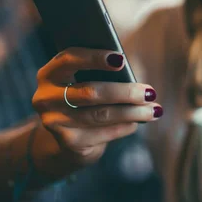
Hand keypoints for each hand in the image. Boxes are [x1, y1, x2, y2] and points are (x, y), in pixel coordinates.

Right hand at [32, 47, 161, 164]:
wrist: (68, 140)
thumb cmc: (84, 101)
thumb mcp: (85, 83)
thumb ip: (101, 74)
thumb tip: (133, 76)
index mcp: (49, 74)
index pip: (68, 59)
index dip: (94, 58)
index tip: (121, 59)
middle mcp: (46, 98)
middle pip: (90, 92)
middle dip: (125, 92)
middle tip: (150, 92)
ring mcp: (55, 122)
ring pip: (101, 115)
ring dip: (133, 112)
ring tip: (154, 109)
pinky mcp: (69, 143)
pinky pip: (104, 133)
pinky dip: (125, 126)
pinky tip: (138, 121)